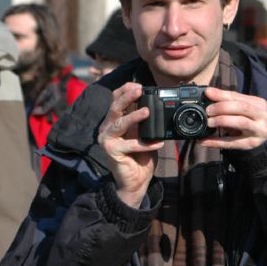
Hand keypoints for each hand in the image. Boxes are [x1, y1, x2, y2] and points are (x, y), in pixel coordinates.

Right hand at [97, 83, 164, 207]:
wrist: (136, 180)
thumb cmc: (140, 155)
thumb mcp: (143, 133)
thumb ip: (144, 120)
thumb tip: (155, 103)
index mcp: (114, 120)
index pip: (115, 100)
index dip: (124, 90)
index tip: (138, 85)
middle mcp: (107, 128)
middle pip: (114, 108)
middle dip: (126, 97)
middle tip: (139, 90)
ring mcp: (107, 140)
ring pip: (118, 124)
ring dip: (133, 117)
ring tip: (147, 112)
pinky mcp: (112, 152)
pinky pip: (129, 145)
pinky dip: (145, 143)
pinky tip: (158, 142)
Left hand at [200, 87, 266, 150]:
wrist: (262, 134)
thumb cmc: (250, 118)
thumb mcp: (242, 107)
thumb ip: (226, 99)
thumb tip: (208, 92)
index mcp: (259, 104)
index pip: (238, 97)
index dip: (221, 95)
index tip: (207, 93)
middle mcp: (263, 116)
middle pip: (242, 107)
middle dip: (223, 107)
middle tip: (208, 111)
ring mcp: (259, 131)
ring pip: (241, 122)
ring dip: (222, 121)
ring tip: (208, 122)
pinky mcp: (252, 144)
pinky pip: (233, 142)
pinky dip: (217, 142)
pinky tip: (205, 141)